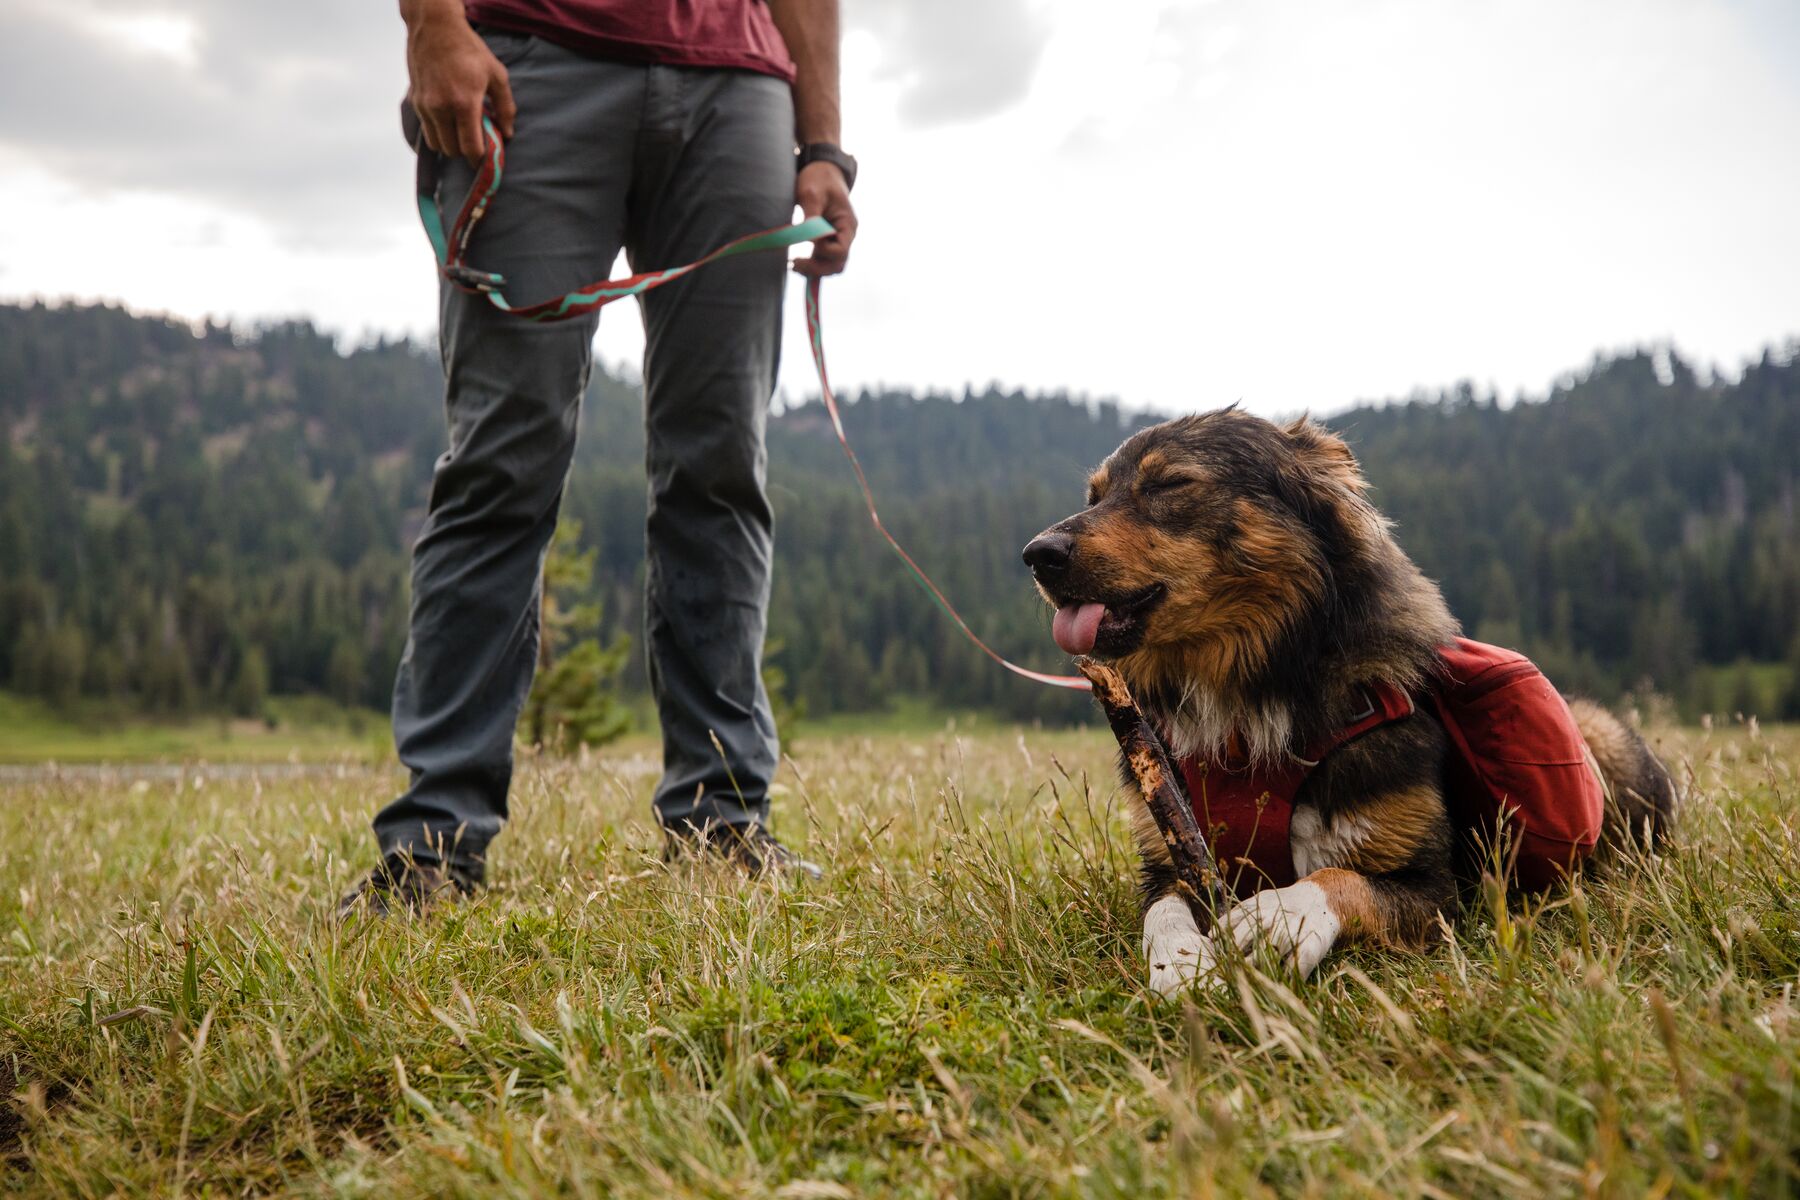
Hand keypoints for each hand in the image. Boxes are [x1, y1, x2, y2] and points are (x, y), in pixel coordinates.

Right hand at [403, 0, 515, 163]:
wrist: (435, 28)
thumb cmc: (470, 50)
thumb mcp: (496, 75)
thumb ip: (505, 107)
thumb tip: (508, 134)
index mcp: (464, 104)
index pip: (470, 148)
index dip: (478, 159)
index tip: (484, 160)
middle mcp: (441, 108)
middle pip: (452, 150)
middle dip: (464, 152)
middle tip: (474, 143)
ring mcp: (425, 105)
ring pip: (436, 144)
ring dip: (449, 144)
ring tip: (460, 133)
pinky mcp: (415, 100)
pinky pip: (425, 129)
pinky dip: (437, 132)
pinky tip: (448, 121)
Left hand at [793, 161, 856, 276]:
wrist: (821, 169)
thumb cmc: (818, 178)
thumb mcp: (812, 193)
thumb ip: (811, 217)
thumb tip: (808, 240)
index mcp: (848, 224)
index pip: (841, 250)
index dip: (824, 250)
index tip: (807, 241)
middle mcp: (846, 235)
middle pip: (837, 264)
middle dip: (817, 268)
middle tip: (794, 264)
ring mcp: (837, 239)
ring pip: (830, 266)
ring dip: (814, 270)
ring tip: (793, 265)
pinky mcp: (826, 240)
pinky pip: (822, 260)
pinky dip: (811, 266)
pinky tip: (796, 264)